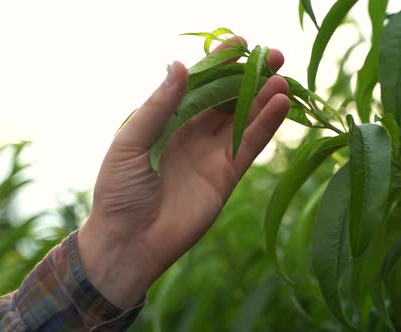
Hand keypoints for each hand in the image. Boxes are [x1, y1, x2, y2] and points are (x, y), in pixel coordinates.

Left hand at [77, 39, 289, 307]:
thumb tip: (180, 65)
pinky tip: (280, 104)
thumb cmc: (119, 190)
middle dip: (250, 76)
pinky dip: (266, 125)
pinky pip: (249, 145)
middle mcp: (192, 133)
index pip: (199, 84)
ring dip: (263, 98)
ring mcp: (211, 154)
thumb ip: (158, 106)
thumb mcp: (130, 142)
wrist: (128, 241)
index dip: (220, 62)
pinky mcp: (226, 176)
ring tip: (282, 77)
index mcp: (167, 120)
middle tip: (275, 55)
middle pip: (227, 98)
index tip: (241, 42)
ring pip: (243, 119)